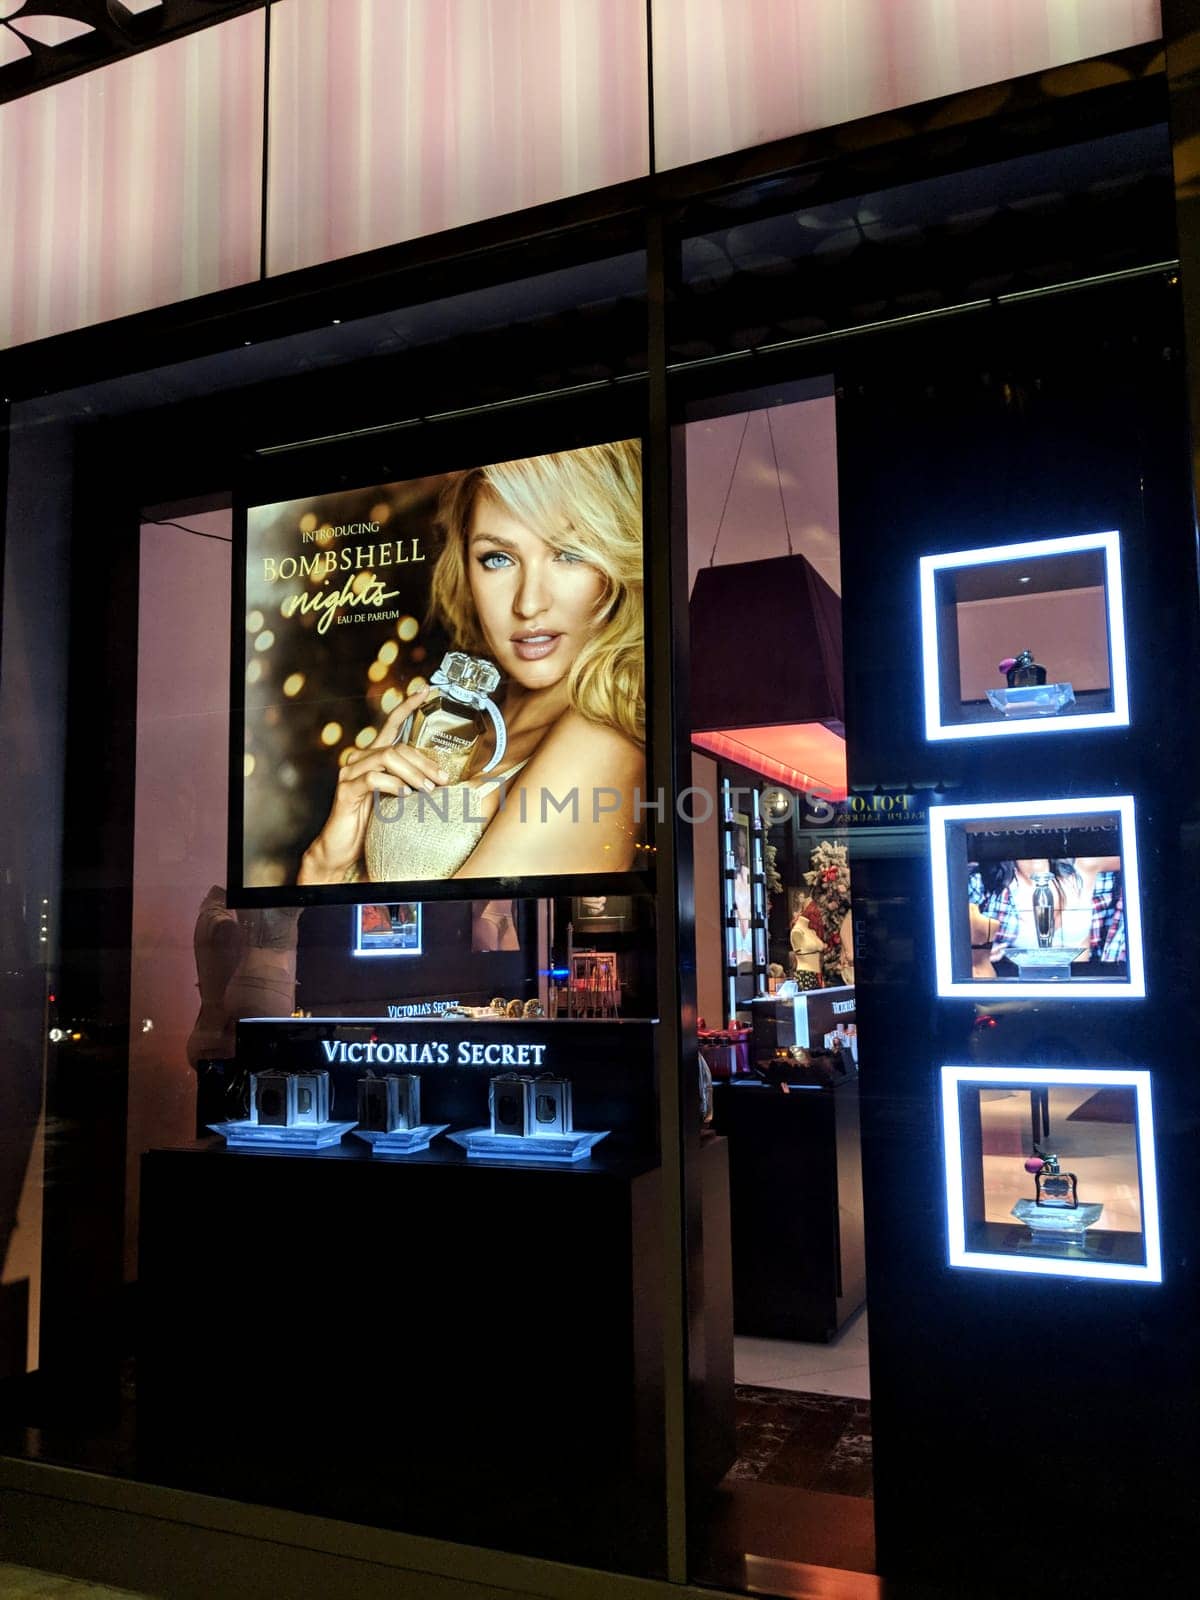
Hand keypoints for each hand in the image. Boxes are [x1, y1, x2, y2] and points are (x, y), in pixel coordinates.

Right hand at [297, 688, 448, 883]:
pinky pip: (372, 779)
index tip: (426, 690)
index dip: (407, 705)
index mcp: (373, 758)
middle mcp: (360, 760)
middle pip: (397, 746)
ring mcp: (350, 774)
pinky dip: (392, 784)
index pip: (392, 724)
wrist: (342, 849)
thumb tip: (442, 778)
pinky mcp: (346, 791)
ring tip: (428, 790)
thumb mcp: (395, 799)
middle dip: (423, 761)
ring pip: (387, 758)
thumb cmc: (371, 824)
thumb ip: (410, 783)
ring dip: (413, 773)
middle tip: (442, 780)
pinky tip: (404, 794)